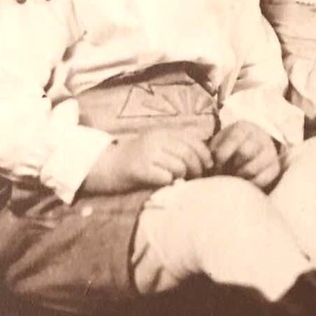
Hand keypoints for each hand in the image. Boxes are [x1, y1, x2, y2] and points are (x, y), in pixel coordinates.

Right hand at [83, 128, 214, 193]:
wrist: (105, 166)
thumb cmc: (135, 159)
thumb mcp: (156, 146)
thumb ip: (176, 147)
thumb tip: (205, 158)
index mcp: (162, 133)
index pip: (193, 140)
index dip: (205, 154)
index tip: (209, 165)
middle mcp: (155, 140)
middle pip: (189, 154)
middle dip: (198, 168)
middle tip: (197, 177)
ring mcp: (147, 154)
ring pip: (179, 166)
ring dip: (183, 177)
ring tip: (179, 180)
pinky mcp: (139, 169)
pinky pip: (165, 177)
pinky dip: (169, 182)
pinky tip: (164, 183)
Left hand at [209, 121, 281, 189]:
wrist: (253, 144)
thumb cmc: (230, 146)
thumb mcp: (221, 140)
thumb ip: (214, 149)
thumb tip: (208, 164)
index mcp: (243, 128)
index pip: (233, 139)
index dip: (221, 155)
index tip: (215, 165)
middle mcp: (260, 137)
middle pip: (245, 152)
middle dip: (231, 166)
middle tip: (225, 173)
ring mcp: (270, 152)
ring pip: (253, 169)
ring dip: (239, 177)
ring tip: (233, 177)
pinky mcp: (275, 167)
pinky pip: (263, 180)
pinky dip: (250, 184)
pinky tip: (244, 183)